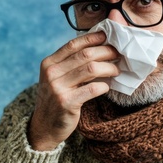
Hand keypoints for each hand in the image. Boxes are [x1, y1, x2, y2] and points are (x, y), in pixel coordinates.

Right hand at [28, 32, 119, 150]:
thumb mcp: (56, 78)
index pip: (73, 44)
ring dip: (109, 68)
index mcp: (49, 63)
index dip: (92, 38)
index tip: (106, 36)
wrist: (44, 127)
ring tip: (116, 69)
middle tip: (117, 54)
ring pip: (91, 69)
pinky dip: (104, 85)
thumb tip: (96, 46)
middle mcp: (51, 73)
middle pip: (85, 55)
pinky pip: (92, 89)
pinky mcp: (67, 102)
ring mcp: (58, 88)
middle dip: (105, 52)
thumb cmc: (56, 98)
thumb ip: (70, 63)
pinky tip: (107, 86)